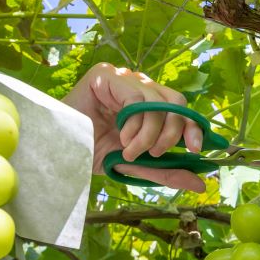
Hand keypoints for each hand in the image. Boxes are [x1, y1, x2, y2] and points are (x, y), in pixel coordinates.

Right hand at [62, 62, 206, 191]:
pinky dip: (135, 124)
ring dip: (150, 134)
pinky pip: (137, 99)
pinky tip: (122, 137)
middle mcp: (140, 86)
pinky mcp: (107, 75)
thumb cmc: (93, 151)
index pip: (182, 108)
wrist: (59, 148)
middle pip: (177, 102)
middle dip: (173, 132)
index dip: (193, 127)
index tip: (195, 150)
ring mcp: (124, 77)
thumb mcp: (137, 164)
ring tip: (131, 150)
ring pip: (159, 102)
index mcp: (149, 102)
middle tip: (154, 153)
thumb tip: (200, 184)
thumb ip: (167, 170)